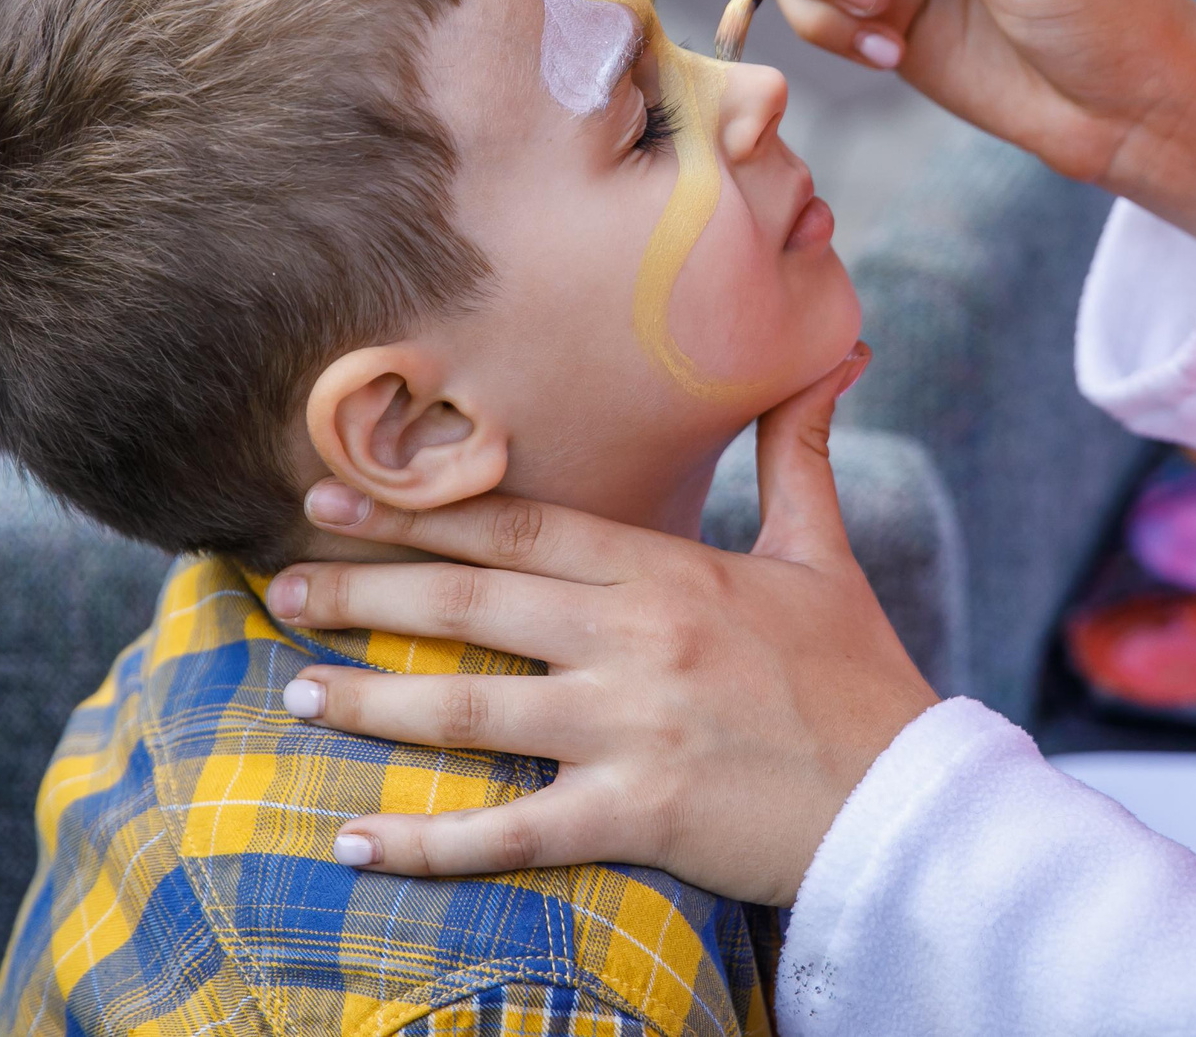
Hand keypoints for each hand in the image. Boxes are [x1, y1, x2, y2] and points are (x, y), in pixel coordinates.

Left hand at [265, 345, 937, 904]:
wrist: (915, 806)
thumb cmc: (864, 681)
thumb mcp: (830, 555)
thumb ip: (801, 453)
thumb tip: (835, 352)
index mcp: (669, 570)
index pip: (520, 523)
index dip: (419, 504)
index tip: (334, 490)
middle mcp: (635, 638)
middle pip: (469, 601)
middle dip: (363, 589)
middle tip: (280, 586)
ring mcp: (630, 728)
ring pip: (466, 707)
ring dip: (370, 697)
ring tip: (297, 690)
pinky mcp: (634, 816)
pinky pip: (505, 833)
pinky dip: (422, 844)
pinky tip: (352, 841)